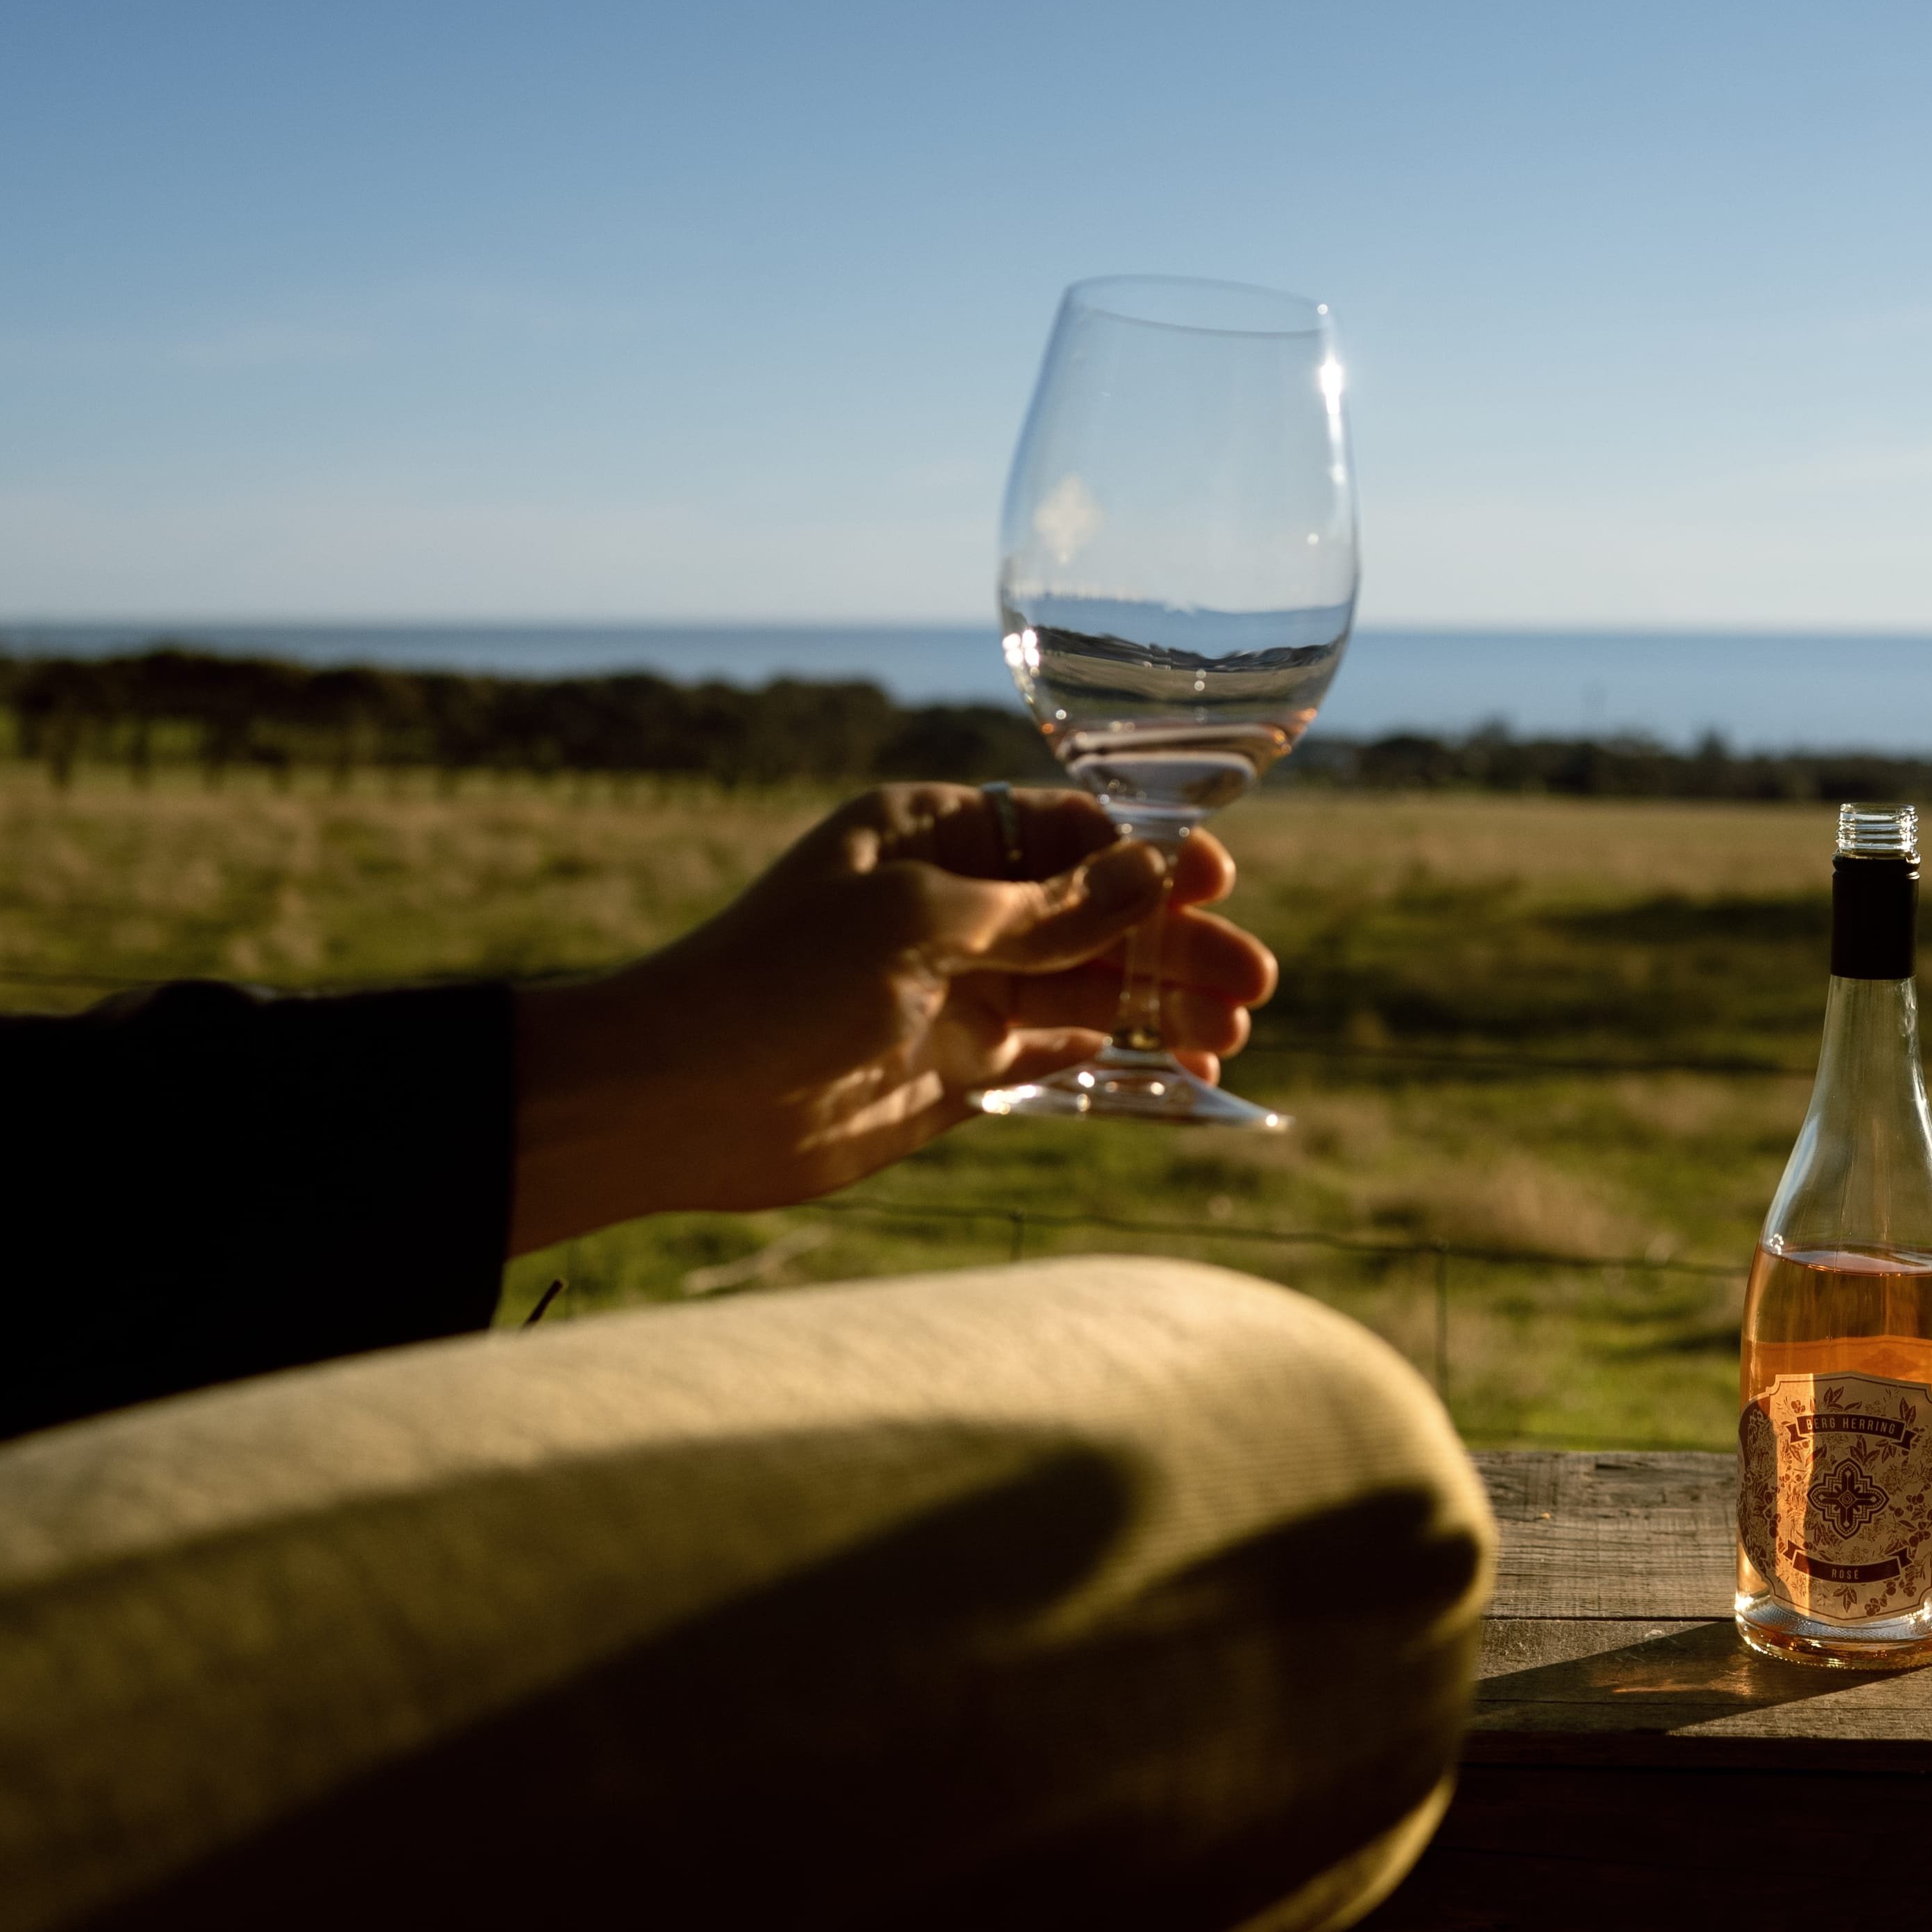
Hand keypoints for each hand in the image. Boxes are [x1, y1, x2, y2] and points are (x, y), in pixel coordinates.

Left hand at [505, 785, 1273, 1252]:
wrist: (679, 1102)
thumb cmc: (781, 982)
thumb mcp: (923, 922)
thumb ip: (1048, 907)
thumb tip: (1153, 869)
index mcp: (927, 835)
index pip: (1062, 829)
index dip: (1145, 855)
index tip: (1213, 883)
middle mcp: (950, 907)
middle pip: (1093, 913)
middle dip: (1173, 942)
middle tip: (1251, 980)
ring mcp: (958, 992)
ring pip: (1090, 989)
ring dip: (1163, 1006)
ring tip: (1233, 1030)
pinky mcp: (959, 1072)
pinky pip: (1061, 1059)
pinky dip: (1124, 1064)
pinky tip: (1185, 1072)